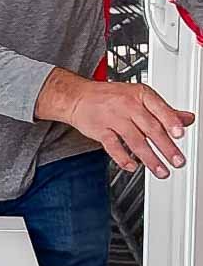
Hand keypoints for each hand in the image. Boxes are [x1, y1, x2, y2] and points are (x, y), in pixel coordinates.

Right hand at [35, 67, 194, 178]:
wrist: (78, 97)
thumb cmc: (111, 97)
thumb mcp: (139, 97)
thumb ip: (164, 110)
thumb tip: (187, 119)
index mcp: (141, 94)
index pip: (160, 109)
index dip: (171, 122)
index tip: (180, 134)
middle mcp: (127, 105)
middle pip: (150, 128)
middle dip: (165, 147)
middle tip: (177, 161)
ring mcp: (113, 118)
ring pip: (134, 140)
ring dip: (149, 158)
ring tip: (161, 170)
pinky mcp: (99, 130)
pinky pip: (113, 146)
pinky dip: (123, 158)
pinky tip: (132, 167)